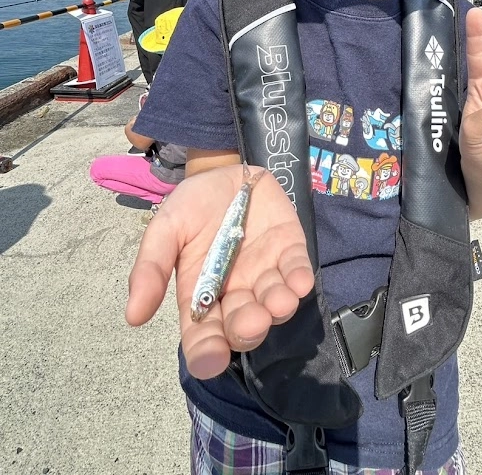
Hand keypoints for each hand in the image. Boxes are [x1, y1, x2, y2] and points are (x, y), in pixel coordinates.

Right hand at [126, 165, 313, 379]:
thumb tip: (133, 317)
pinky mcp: (290, 251)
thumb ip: (151, 268)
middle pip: (243, 326)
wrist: (223, 171)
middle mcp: (235, 293)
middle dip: (247, 329)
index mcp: (200, 295)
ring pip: (275, 303)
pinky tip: (299, 282)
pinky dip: (299, 279)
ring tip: (277, 303)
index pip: (202, 336)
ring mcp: (265, 273)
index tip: (211, 360)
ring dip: (278, 307)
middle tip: (249, 323)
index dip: (207, 353)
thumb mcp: (165, 229)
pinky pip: (298, 271)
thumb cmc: (192, 205)